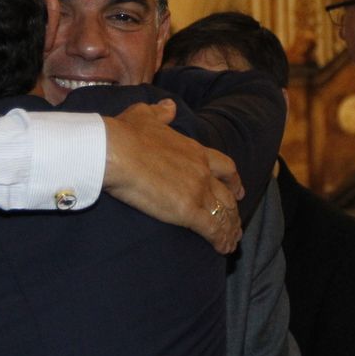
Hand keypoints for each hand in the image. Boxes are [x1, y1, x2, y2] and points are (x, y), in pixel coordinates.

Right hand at [103, 101, 244, 253]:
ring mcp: (198, 191)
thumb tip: (169, 106)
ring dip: (230, 228)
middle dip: (234, 209)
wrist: (116, 151)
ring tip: (231, 241)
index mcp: (194, 150)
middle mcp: (202, 171)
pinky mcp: (189, 211)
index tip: (238, 189)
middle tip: (236, 222)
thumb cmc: (126, 133)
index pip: (225, 166)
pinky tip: (223, 249)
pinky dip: (221, 240)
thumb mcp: (145, 115)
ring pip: (224, 213)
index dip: (234, 180)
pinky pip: (213, 229)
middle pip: (228, 194)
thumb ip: (161, 113)